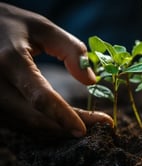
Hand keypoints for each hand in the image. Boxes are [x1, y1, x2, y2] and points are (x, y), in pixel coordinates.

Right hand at [0, 3, 112, 137]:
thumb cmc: (13, 26)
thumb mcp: (44, 28)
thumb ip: (71, 50)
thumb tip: (91, 81)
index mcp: (10, 61)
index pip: (40, 97)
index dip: (65, 116)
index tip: (89, 127)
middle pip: (35, 118)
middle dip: (68, 126)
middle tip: (98, 124)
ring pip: (27, 126)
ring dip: (57, 129)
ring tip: (86, 122)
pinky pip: (20, 123)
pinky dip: (44, 125)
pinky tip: (63, 121)